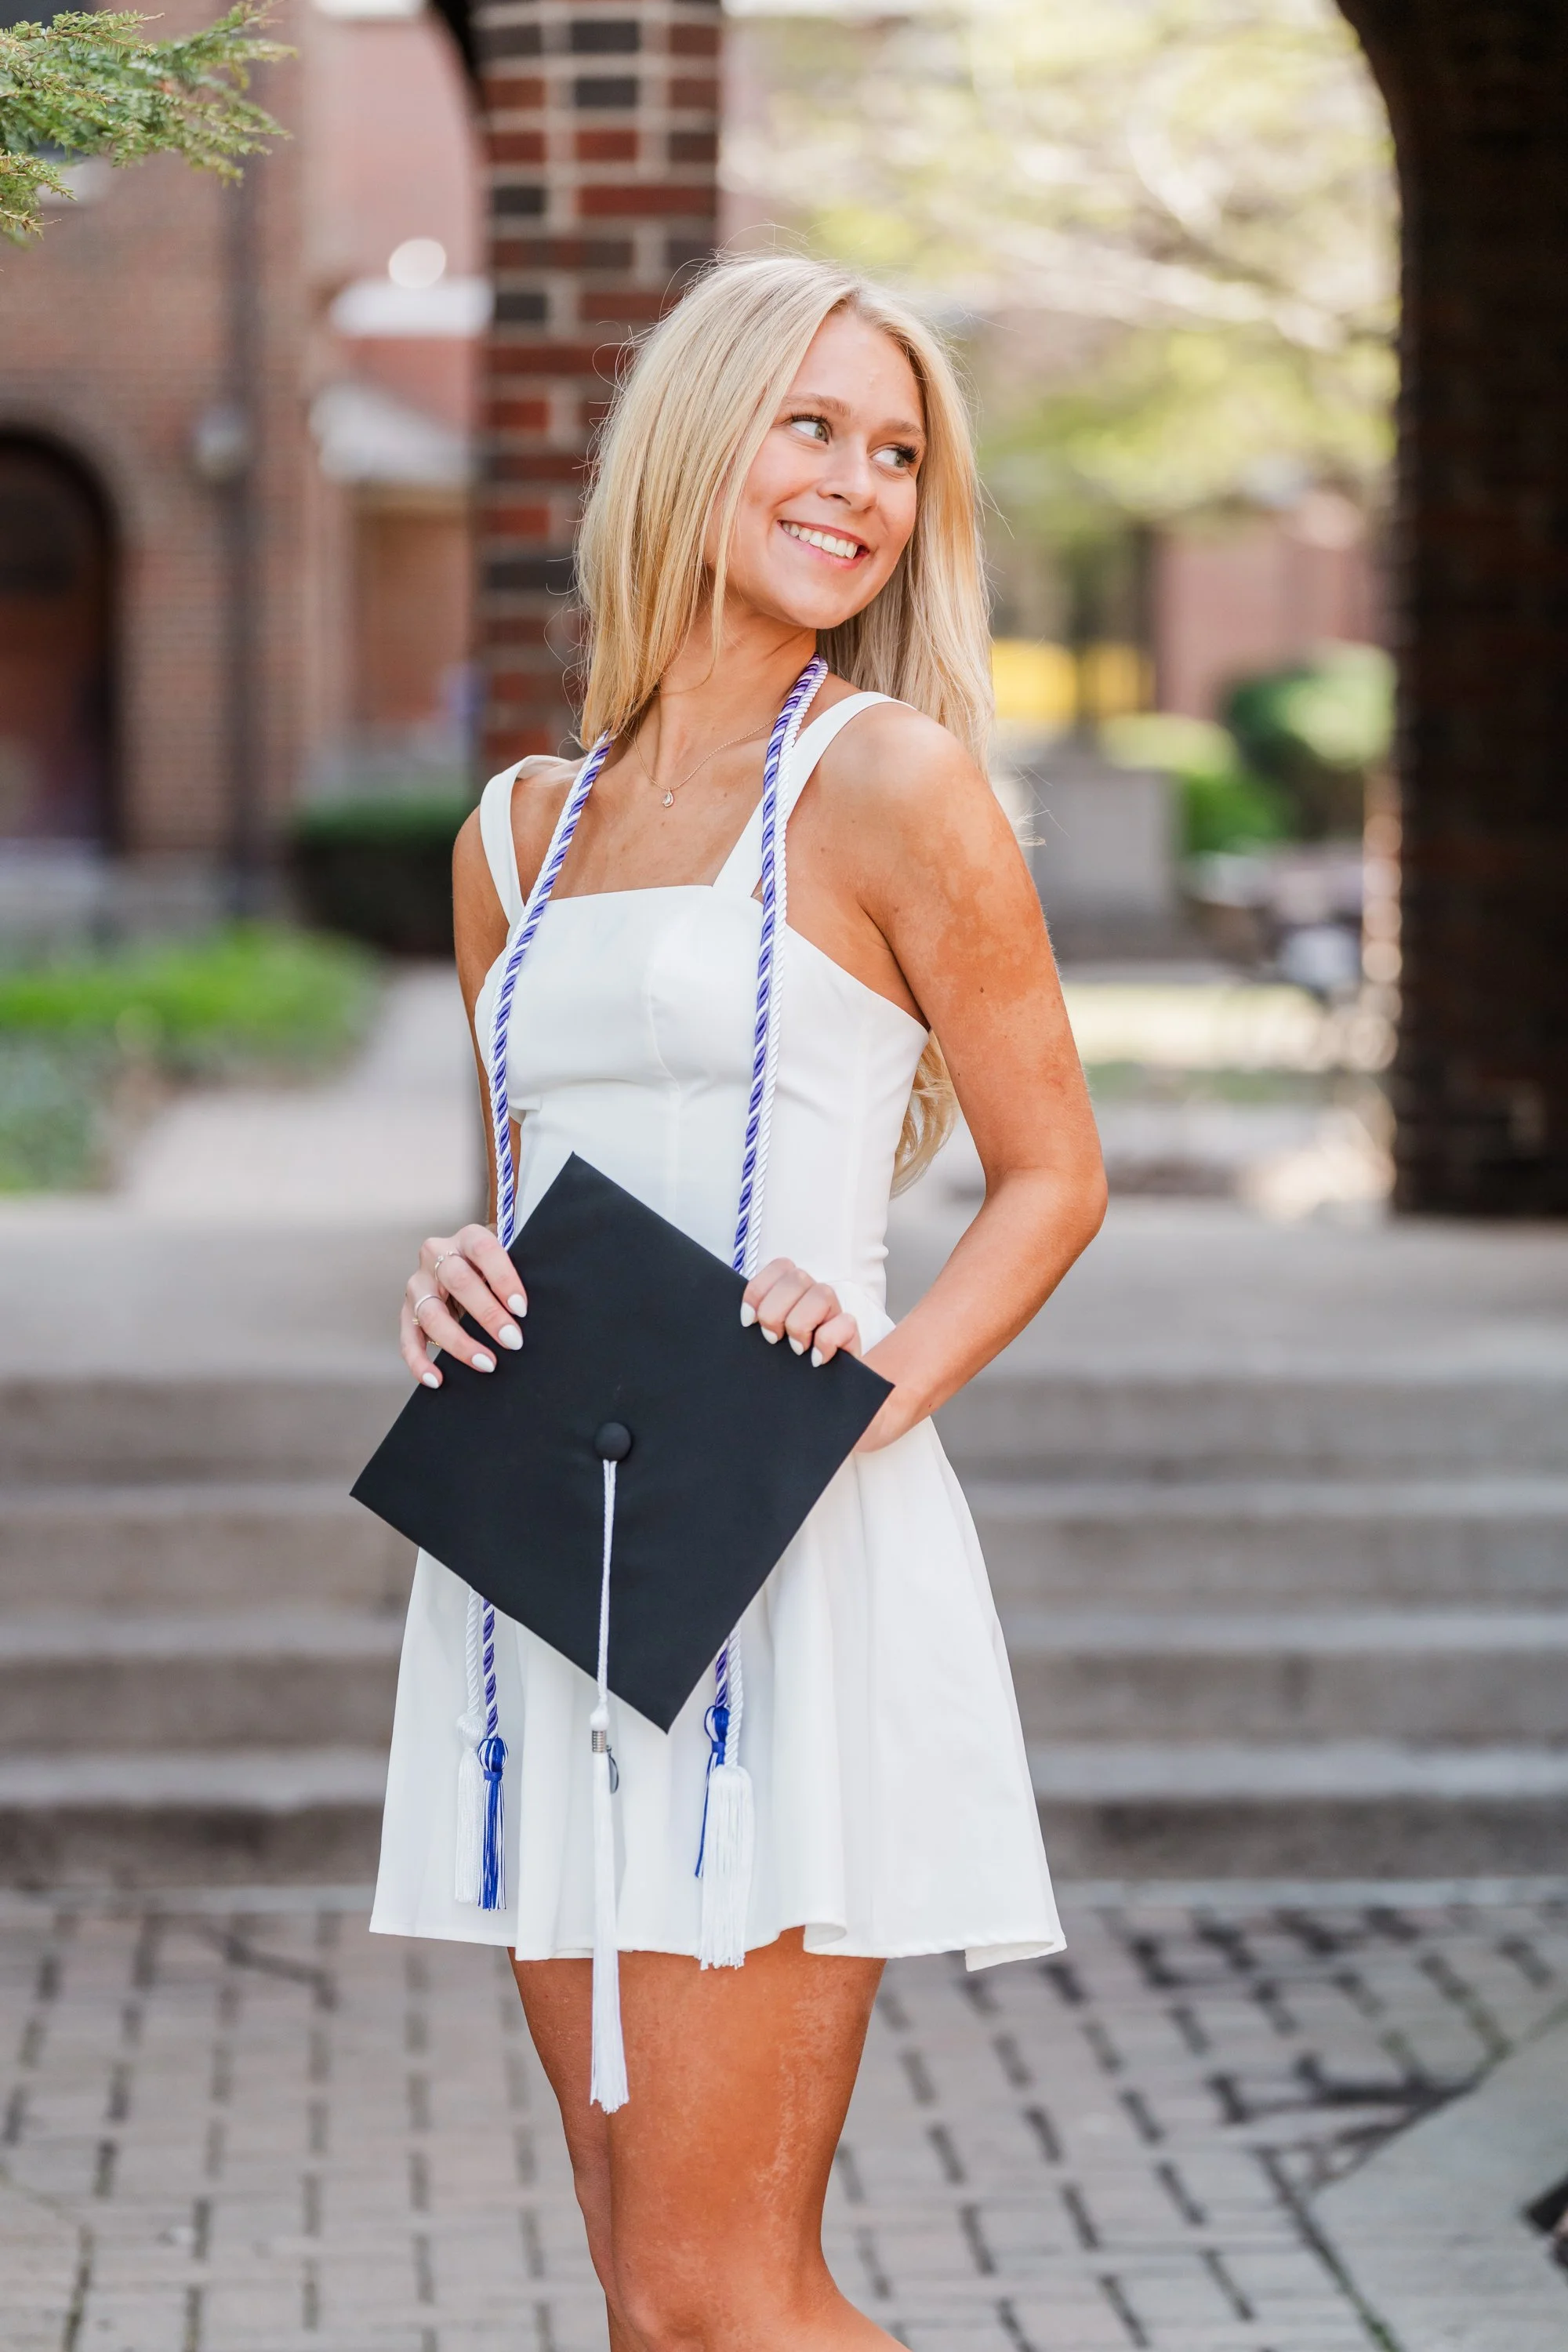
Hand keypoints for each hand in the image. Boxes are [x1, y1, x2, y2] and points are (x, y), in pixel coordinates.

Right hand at [400, 1223, 526, 1388]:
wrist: (464, 1266)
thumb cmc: (492, 1268)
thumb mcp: (506, 1261)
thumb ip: (516, 1274)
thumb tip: (536, 1310)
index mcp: (467, 1238)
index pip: (484, 1251)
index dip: (503, 1279)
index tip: (521, 1308)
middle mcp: (437, 1255)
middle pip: (458, 1281)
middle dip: (488, 1314)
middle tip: (513, 1340)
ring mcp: (419, 1283)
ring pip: (432, 1313)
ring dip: (459, 1342)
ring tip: (487, 1363)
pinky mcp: (408, 1310)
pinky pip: (408, 1338)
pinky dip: (419, 1361)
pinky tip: (435, 1378)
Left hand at [740, 1258, 861, 1366]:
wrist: (813, 1391)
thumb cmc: (785, 1361)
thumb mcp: (767, 1335)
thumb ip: (758, 1317)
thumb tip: (744, 1316)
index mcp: (792, 1289)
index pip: (779, 1267)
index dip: (758, 1291)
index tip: (748, 1321)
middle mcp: (814, 1294)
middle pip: (797, 1278)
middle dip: (775, 1311)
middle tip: (771, 1338)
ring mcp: (834, 1312)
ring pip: (822, 1294)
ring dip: (800, 1324)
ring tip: (795, 1349)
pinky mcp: (851, 1333)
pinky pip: (845, 1322)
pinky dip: (826, 1342)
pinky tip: (816, 1359)